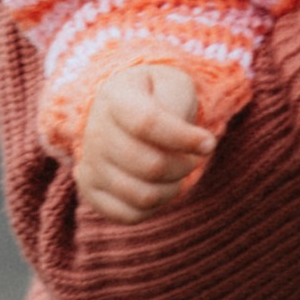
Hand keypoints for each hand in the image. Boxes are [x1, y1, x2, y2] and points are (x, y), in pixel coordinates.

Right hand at [73, 65, 215, 222]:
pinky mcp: (90, 192)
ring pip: (143, 196)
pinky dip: (155, 206)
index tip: (209, 143)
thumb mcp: (172, 84)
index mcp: (115, 98)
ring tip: (178, 171)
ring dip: (173, 188)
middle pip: (151, 166)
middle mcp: (96, 132)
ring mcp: (90, 165)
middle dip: (185, 165)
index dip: (183, 138)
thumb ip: (177, 104)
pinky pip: (130, 215)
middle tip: (193, 157)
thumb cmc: (155, 97)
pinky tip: (160, 186)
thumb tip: (183, 140)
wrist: (122, 112)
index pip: (148, 123)